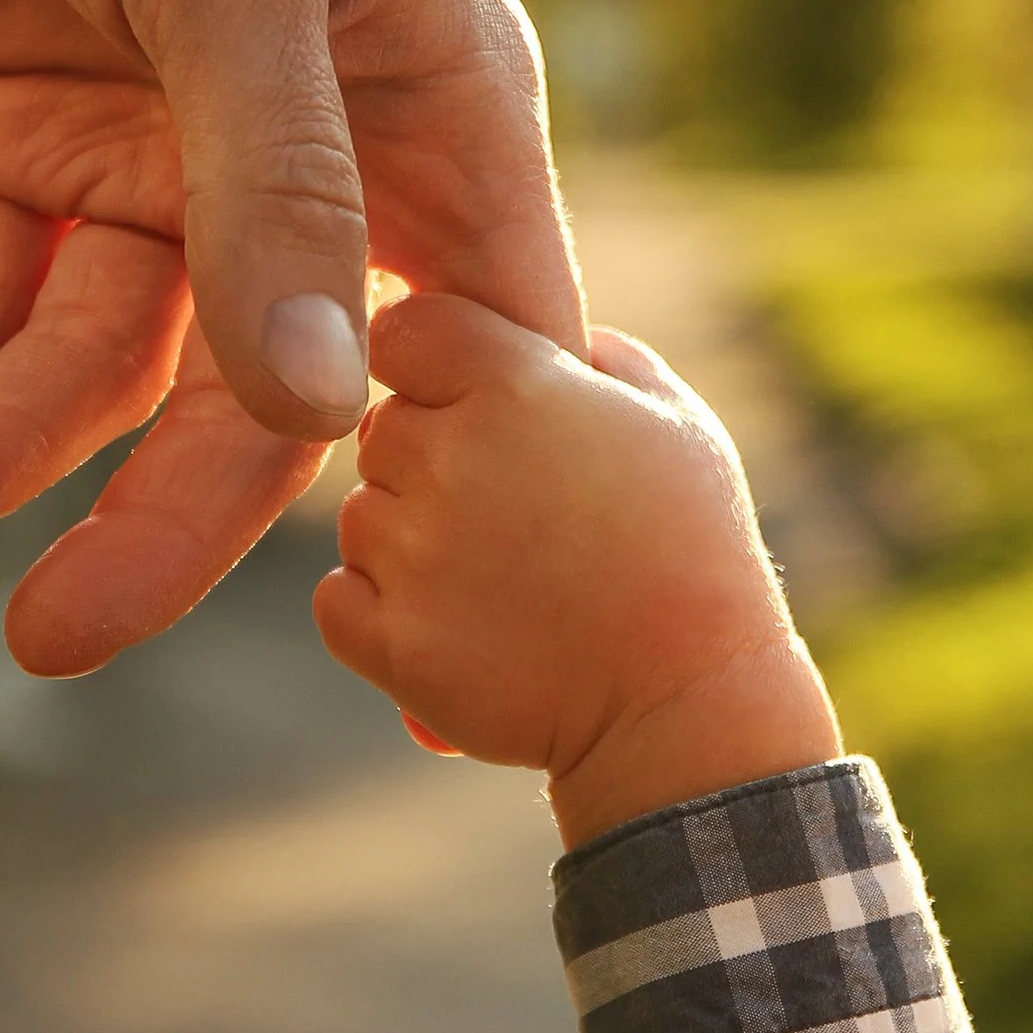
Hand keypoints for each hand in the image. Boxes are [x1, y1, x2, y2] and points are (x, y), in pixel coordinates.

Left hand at [0, 0, 584, 673]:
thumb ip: (280, 187)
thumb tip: (326, 410)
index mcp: (425, 107)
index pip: (458, 336)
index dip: (429, 473)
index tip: (377, 614)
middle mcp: (303, 155)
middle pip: (250, 389)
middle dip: (150, 514)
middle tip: (52, 639)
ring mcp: (158, 152)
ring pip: (98, 357)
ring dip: (2, 432)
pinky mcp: (22, 134)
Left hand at [315, 296, 840, 848]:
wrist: (689, 700)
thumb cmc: (695, 552)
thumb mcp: (674, 421)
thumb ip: (597, 357)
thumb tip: (549, 339)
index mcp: (516, 384)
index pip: (402, 332)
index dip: (428, 368)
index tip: (464, 407)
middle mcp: (452, 458)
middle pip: (379, 431)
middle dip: (430, 462)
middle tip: (509, 516)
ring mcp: (415, 554)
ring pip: (362, 517)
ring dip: (409, 541)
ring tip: (502, 580)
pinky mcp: (394, 643)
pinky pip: (338, 601)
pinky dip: (380, 614)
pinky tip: (457, 624)